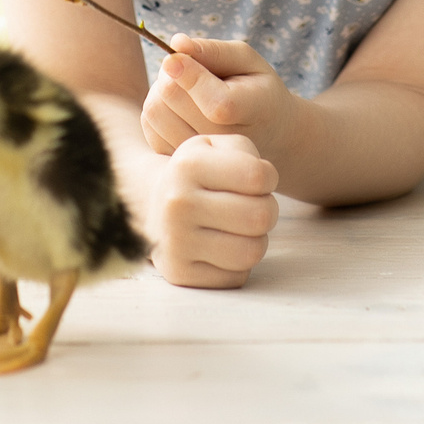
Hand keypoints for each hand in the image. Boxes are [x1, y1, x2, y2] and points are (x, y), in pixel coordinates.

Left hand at [142, 35, 298, 157]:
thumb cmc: (255, 90)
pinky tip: (177, 105)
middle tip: (183, 65)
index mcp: (252, 114)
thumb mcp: (249, 62)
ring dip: (159, 89)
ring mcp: (201, 157)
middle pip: (172, 99)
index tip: (174, 57)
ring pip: (154, 112)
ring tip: (182, 86)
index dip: (188, 75)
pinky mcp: (178, 160)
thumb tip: (177, 43)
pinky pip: (149, 127)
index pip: (215, 103)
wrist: (267, 136)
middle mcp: (226, 143)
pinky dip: (157, 107)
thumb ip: (215, 51)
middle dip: (170, 72)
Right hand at [148, 133, 279, 288]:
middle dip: (267, 210)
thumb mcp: (216, 147)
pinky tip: (222, 247)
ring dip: (256, 240)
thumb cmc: (200, 174)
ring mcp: (175, 242)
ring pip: (251, 252)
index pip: (258, 176)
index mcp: (188, 165)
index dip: (268, 177)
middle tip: (252, 206)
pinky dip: (238, 264)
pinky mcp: (180, 274)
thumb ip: (245, 151)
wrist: (154, 206)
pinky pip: (237, 277)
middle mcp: (177, 204)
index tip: (257, 180)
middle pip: (260, 216)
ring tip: (240, 228)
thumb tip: (263, 180)